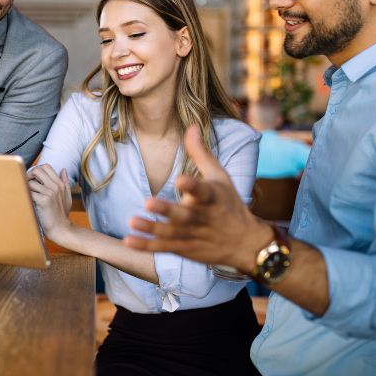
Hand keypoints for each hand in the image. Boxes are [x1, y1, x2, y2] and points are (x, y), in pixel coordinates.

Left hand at [27, 164, 72, 242]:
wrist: (61, 228)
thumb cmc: (62, 214)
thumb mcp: (67, 197)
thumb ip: (65, 182)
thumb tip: (64, 170)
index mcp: (60, 184)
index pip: (46, 166)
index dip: (37, 169)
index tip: (33, 178)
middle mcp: (55, 186)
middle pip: (38, 170)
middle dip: (29, 175)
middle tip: (27, 184)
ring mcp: (50, 193)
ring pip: (31, 182)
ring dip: (26, 188)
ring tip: (28, 195)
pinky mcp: (44, 201)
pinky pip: (30, 192)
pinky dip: (26, 195)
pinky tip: (29, 201)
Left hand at [124, 125, 271, 272]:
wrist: (246, 244)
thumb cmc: (229, 204)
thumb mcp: (220, 177)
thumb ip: (201, 153)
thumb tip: (190, 126)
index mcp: (212, 197)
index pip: (203, 191)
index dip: (192, 186)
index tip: (180, 179)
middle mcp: (203, 218)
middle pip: (185, 215)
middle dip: (168, 210)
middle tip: (148, 202)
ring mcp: (193, 235)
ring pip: (171, 233)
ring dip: (151, 228)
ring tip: (132, 221)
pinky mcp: (185, 248)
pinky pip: (164, 248)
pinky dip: (147, 246)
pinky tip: (129, 240)